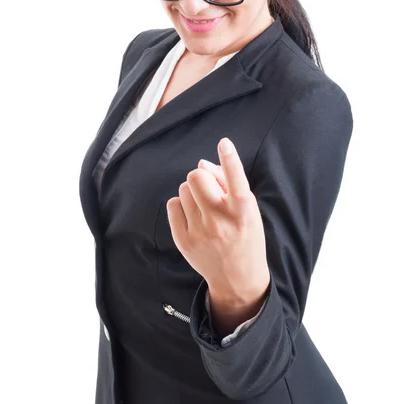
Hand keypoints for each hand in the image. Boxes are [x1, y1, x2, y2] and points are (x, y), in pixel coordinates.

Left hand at [166, 138, 269, 299]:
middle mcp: (221, 222)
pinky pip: (172, 204)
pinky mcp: (184, 240)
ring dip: (192, 192)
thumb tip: (202, 164)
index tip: (225, 143)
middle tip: (210, 189)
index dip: (231, 160)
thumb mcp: (247, 210)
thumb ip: (228, 183)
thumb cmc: (244, 235)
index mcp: (242, 212)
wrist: (237, 278)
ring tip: (203, 207)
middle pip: (196, 177)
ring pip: (183, 189)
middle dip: (201, 177)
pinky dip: (181, 205)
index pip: (237, 182)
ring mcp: (200, 232)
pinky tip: (193, 217)